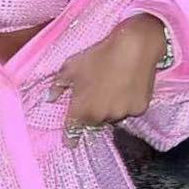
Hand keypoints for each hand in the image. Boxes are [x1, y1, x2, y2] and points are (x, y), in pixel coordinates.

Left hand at [47, 14, 167, 142]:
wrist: (135, 47)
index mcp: (83, 109)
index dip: (70, 137)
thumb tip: (49, 98)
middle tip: (95, 96)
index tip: (69, 142)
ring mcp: (122, 114)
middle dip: (92, 114)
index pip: (73, 131)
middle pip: (94, 122)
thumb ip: (58, 86)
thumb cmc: (99, 55)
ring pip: (113, 116)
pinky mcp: (140, 109)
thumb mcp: (72, 66)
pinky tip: (127, 86)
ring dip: (110, 109)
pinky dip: (126, 103)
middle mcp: (102, 117)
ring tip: (112, 88)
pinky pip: (129, 110)